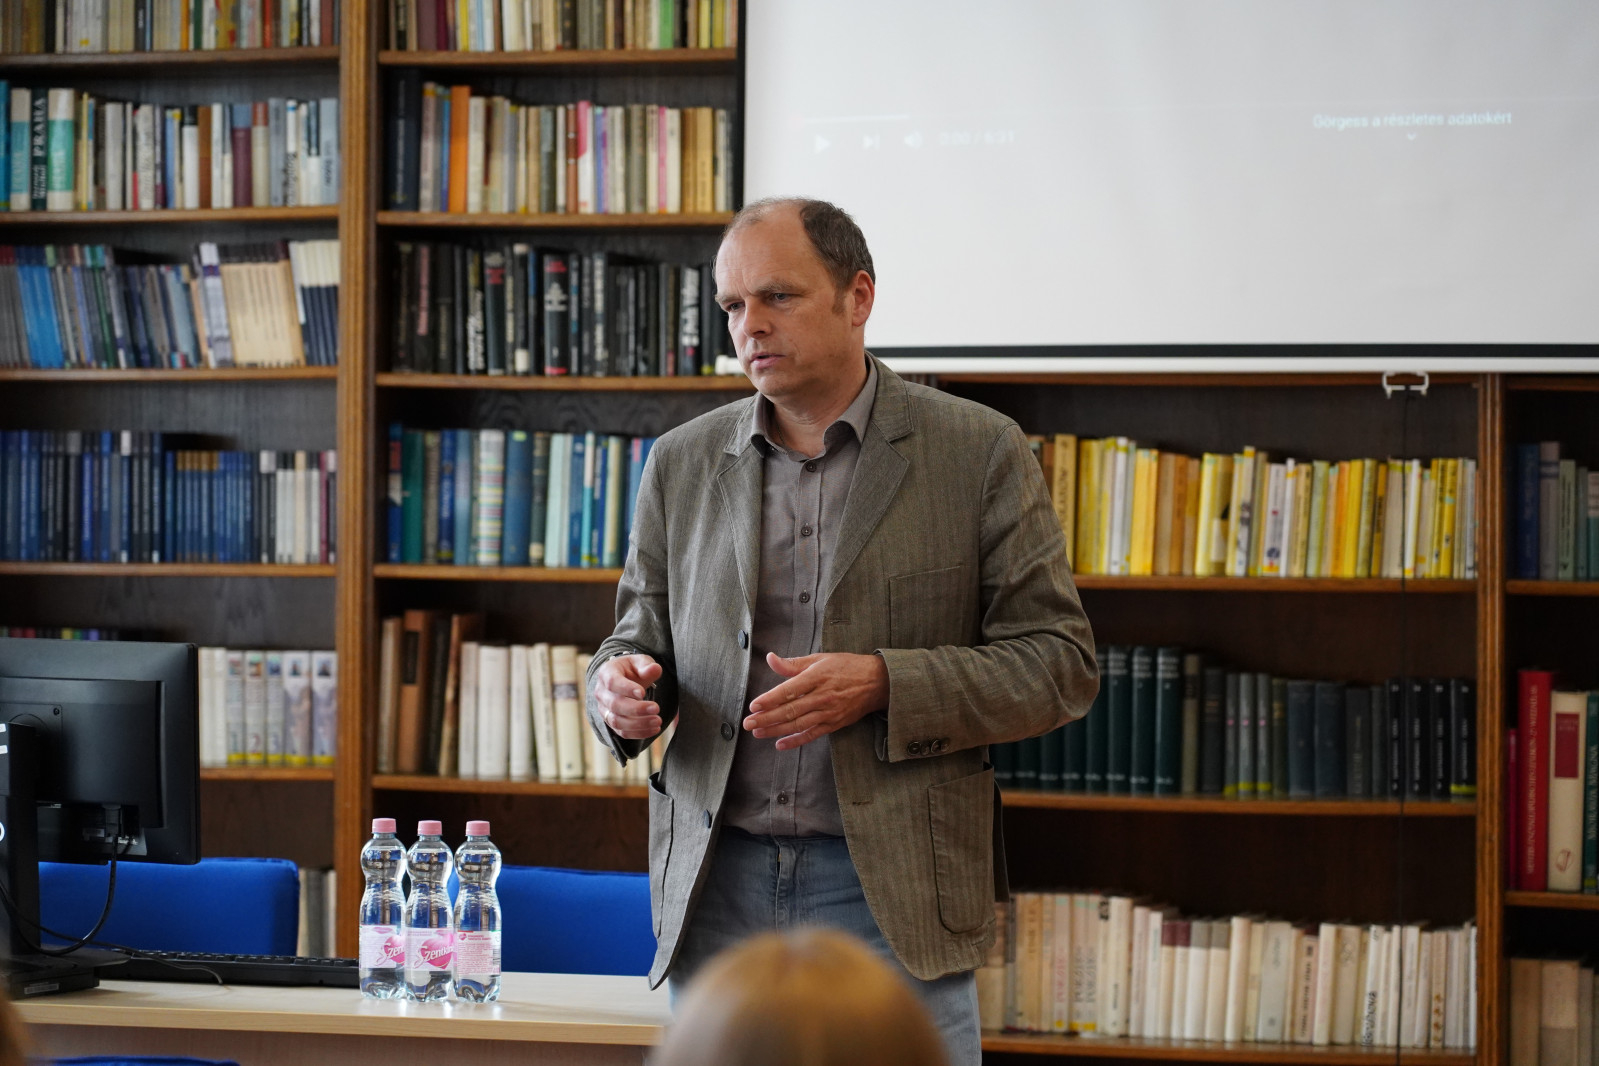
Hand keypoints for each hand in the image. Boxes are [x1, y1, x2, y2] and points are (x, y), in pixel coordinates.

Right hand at [594, 654, 663, 740]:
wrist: (625, 679)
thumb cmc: (632, 669)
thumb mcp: (640, 662)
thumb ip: (647, 665)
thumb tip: (654, 669)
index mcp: (607, 673)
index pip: (612, 682)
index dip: (626, 689)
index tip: (642, 693)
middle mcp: (601, 693)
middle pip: (614, 704)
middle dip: (636, 709)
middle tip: (656, 708)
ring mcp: (604, 709)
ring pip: (617, 721)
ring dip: (638, 724)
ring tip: (657, 721)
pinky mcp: (611, 722)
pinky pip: (622, 732)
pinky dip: (638, 733)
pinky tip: (654, 729)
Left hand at [744, 652, 888, 750]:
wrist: (877, 682)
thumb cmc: (846, 667)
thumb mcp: (820, 659)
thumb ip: (793, 663)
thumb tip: (770, 658)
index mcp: (817, 677)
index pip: (789, 690)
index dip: (770, 699)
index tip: (753, 705)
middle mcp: (822, 696)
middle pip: (790, 710)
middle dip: (766, 718)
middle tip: (748, 723)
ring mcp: (828, 712)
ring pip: (798, 724)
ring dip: (776, 730)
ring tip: (757, 732)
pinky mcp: (834, 724)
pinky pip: (812, 734)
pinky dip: (796, 741)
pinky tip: (780, 744)